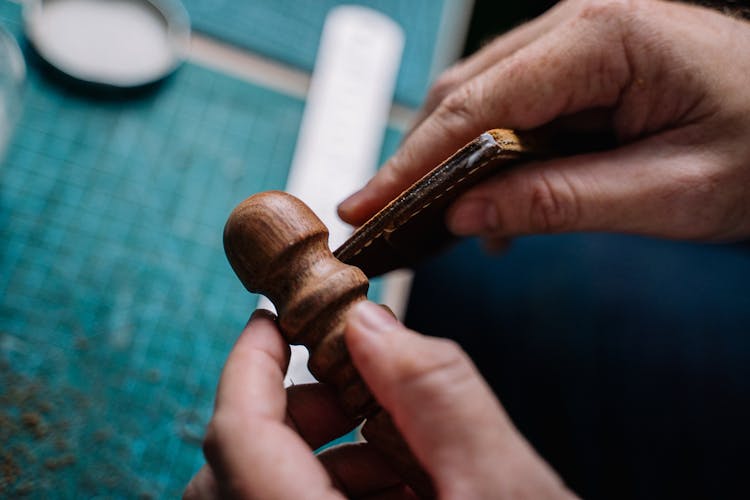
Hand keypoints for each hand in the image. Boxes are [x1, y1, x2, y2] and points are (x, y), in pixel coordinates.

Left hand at [184, 303, 575, 498]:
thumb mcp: (508, 494)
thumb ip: (437, 396)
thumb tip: (372, 325)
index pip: (234, 440)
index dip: (249, 366)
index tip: (277, 322)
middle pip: (237, 472)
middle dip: (297, 417)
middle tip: (365, 401)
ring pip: (264, 499)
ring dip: (326, 463)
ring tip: (409, 466)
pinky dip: (339, 499)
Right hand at [338, 0, 749, 243]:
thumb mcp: (671, 192)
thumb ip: (561, 201)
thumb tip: (467, 215)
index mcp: (604, 37)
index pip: (477, 105)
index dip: (412, 163)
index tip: (366, 206)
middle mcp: (579, 23)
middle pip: (465, 93)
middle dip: (419, 161)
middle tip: (383, 218)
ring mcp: (578, 39)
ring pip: (480, 98)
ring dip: (452, 162)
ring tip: (435, 221)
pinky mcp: (581, 65)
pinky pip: (512, 106)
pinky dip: (489, 157)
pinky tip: (491, 204)